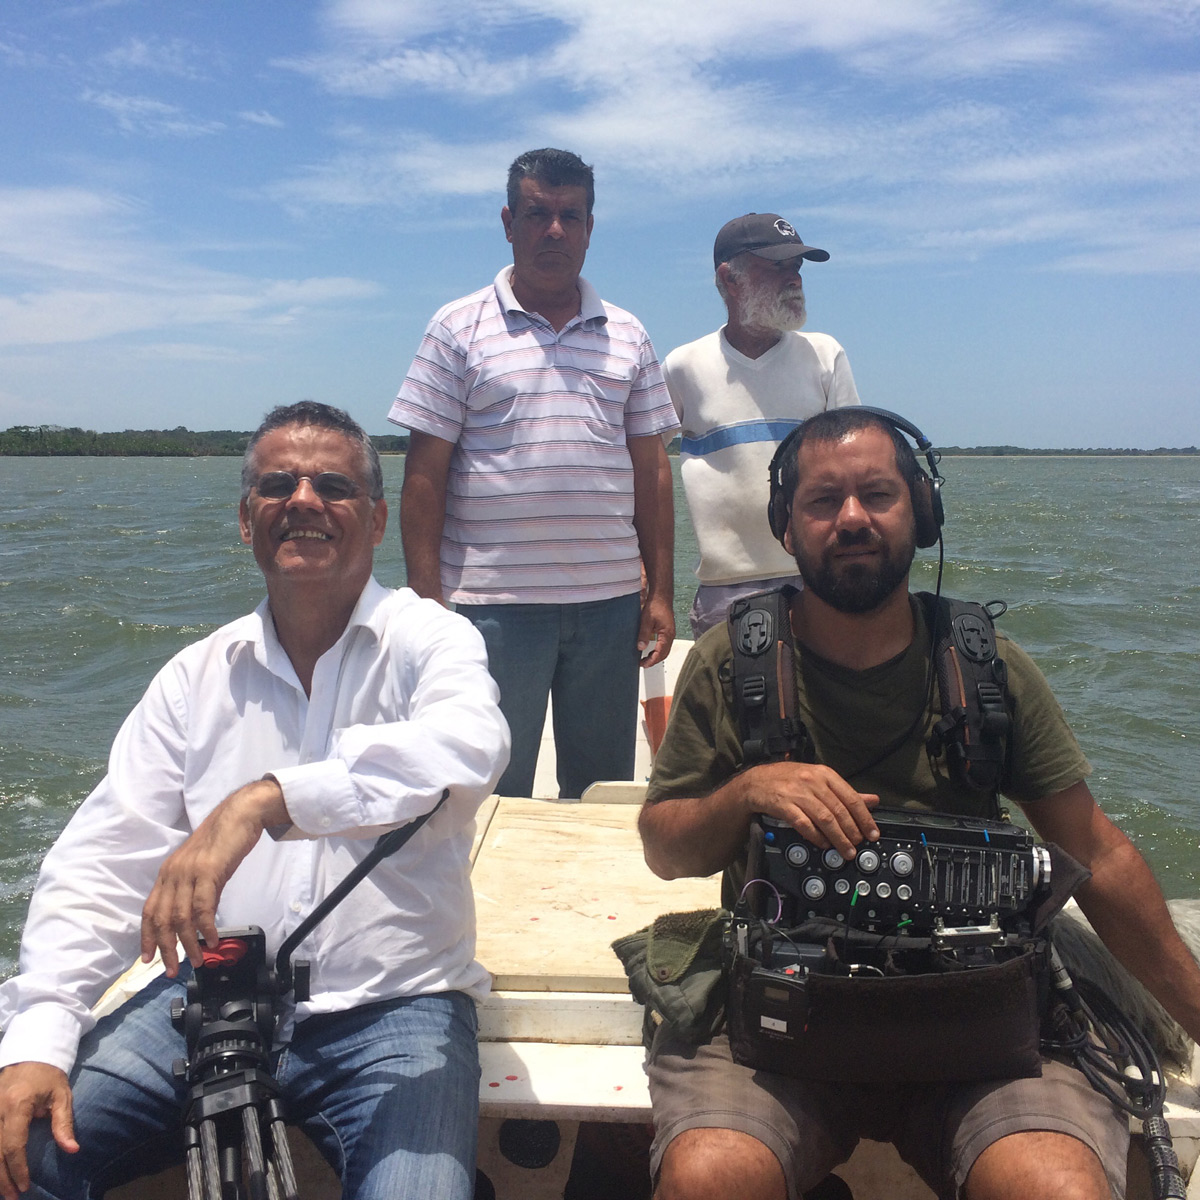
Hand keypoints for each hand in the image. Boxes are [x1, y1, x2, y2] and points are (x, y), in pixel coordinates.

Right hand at [0, 1063, 75, 1199]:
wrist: (30, 1054)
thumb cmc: (48, 1076)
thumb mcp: (61, 1096)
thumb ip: (63, 1123)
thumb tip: (72, 1149)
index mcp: (17, 1104)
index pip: (13, 1144)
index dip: (18, 1168)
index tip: (25, 1185)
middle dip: (2, 1178)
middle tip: (13, 1196)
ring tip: (3, 1191)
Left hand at [140, 778, 285, 975]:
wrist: (240, 814)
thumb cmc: (224, 840)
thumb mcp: (202, 867)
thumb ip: (195, 891)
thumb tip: (197, 920)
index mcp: (168, 873)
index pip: (150, 910)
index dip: (147, 937)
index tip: (148, 959)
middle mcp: (173, 874)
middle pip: (162, 919)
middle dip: (166, 948)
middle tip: (173, 970)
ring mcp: (189, 872)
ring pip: (181, 917)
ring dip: (189, 943)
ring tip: (198, 960)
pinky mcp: (208, 871)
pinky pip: (203, 906)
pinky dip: (206, 927)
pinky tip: (213, 939)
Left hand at [637, 593, 674, 668]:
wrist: (661, 596)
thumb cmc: (655, 606)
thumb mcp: (646, 621)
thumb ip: (643, 635)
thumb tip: (640, 648)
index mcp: (667, 634)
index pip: (660, 653)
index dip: (651, 660)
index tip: (643, 664)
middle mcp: (671, 635)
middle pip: (664, 654)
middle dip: (654, 661)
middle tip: (643, 664)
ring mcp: (670, 633)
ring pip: (665, 650)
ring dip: (656, 656)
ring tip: (645, 659)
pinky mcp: (668, 631)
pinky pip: (664, 645)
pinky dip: (658, 650)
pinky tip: (650, 650)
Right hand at [740, 761, 879, 859]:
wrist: (756, 782)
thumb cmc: (789, 780)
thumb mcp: (819, 780)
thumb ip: (845, 792)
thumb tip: (872, 800)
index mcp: (824, 774)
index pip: (851, 797)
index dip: (864, 818)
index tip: (872, 833)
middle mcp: (812, 781)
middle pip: (838, 810)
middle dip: (852, 831)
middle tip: (859, 845)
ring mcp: (797, 793)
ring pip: (824, 818)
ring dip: (838, 837)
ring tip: (846, 850)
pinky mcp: (783, 805)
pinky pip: (804, 824)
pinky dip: (816, 836)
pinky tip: (823, 844)